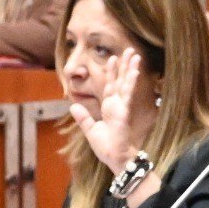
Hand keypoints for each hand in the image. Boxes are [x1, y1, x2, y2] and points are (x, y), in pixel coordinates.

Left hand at [68, 48, 146, 173]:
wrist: (114, 157)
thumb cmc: (106, 147)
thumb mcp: (90, 130)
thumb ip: (83, 118)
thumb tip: (72, 106)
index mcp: (109, 107)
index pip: (111, 85)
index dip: (112, 71)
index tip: (114, 58)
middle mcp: (117, 104)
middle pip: (121, 80)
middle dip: (125, 65)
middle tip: (131, 50)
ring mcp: (122, 106)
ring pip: (126, 83)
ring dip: (130, 69)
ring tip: (135, 55)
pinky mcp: (125, 111)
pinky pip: (127, 94)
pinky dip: (130, 82)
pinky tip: (134, 72)